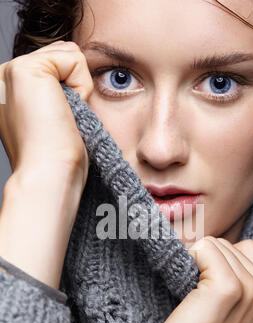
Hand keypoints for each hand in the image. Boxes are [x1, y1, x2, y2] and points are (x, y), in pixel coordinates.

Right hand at [0, 41, 93, 288]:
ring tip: (62, 117)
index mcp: (11, 92)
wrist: (49, 174)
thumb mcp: (54, 119)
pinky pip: (75, 60)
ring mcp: (12, 71)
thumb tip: (75, 71)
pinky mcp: (26, 69)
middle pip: (63, 56)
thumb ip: (56, 92)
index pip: (57, 66)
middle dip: (75, 87)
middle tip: (62, 121)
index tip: (58, 124)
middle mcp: (6, 78)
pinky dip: (82, 87)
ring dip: (78, 88)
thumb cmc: (55, 159)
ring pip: (69, 55)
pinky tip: (65, 112)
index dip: (72, 91)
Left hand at [142, 236, 252, 322]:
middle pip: (228, 244)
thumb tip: (210, 246)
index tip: (208, 293)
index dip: (220, 263)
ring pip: (215, 244)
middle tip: (199, 300)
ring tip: (195, 300)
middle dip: (206, 263)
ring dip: (196, 264)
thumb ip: (236, 280)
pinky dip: (189, 261)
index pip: (245, 248)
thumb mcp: (231, 312)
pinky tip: (188, 292)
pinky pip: (204, 248)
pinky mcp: (228, 287)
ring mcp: (250, 288)